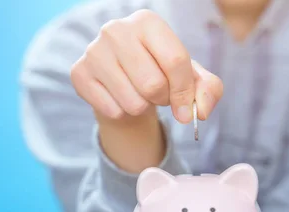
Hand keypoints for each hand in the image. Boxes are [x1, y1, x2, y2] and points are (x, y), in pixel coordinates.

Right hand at [70, 9, 222, 172]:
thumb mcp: (193, 78)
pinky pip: (113, 111)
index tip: (186, 109)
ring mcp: (94, 51)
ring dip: (143, 108)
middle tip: (159, 95)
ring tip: (140, 94)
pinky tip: (120, 97)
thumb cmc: (162, 74)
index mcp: (148, 22)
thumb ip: (209, 90)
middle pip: (153, 85)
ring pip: (133, 102)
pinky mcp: (79, 74)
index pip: (176, 61)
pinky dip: (123, 113)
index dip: (185, 92)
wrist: (124, 80)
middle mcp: (116, 30)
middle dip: (163, 99)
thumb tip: (201, 111)